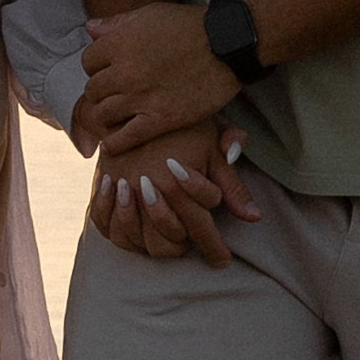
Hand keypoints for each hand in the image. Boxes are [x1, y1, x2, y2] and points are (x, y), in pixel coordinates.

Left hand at [82, 0, 238, 154]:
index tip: (108, 72)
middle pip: (93, 91)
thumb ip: (116, 23)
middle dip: (100, 93)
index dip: (97, 67)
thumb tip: (90, 29)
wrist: (227, 43)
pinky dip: (114, 144)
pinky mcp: (161, 119)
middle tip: (111, 95)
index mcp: (119, 44)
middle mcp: (125, 72)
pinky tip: (112, 145)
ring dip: (105, 116)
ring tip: (114, 117)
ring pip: (103, 115)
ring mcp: (142, 97)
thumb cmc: (189, 25)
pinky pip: (126, 138)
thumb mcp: (149, 14)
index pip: (88, 62)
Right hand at [89, 120, 262, 265]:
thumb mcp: (213, 147)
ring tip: (178, 245)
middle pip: (171, 239)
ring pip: (142, 241)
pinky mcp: (106, 187)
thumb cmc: (183, 123)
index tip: (222, 260)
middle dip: (190, 249)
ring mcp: (124, 190)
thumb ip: (231, 184)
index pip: (201, 227)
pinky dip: (127, 238)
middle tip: (206, 254)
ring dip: (161, 247)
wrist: (138, 98)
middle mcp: (149, 190)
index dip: (215, 247)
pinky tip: (144, 235)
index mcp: (177, 182)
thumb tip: (253, 217)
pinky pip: (112, 229)